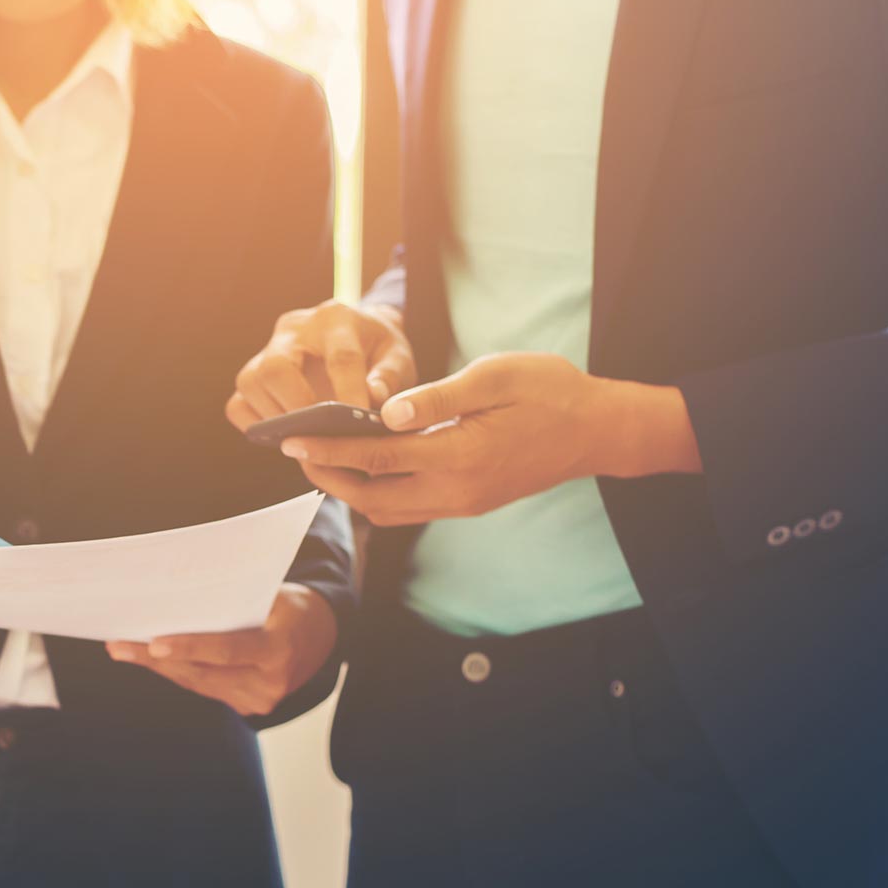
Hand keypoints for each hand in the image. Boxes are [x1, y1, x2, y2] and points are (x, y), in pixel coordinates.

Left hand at [106, 584, 337, 716]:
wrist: (322, 638)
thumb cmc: (291, 607)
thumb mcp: (273, 597)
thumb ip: (234, 604)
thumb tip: (178, 604)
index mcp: (279, 650)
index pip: (229, 650)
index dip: (190, 647)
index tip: (153, 644)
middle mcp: (269, 683)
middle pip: (203, 671)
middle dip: (156, 658)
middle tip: (118, 644)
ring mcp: (258, 701)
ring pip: (197, 682)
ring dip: (158, 666)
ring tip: (122, 648)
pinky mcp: (248, 707)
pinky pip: (205, 687)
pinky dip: (176, 671)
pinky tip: (148, 658)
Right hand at [228, 300, 418, 430]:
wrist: (357, 337)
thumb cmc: (378, 350)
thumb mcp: (397, 356)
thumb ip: (390, 378)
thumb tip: (372, 402)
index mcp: (334, 318)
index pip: (339, 357)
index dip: (350, 394)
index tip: (360, 426)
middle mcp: (292, 329)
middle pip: (276, 367)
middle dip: (297, 408)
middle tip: (320, 438)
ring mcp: (266, 351)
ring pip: (251, 385)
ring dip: (275, 420)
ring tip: (305, 443)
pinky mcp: (252, 376)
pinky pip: (239, 405)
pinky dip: (257, 427)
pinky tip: (285, 440)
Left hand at [276, 353, 698, 525]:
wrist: (597, 431)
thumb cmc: (548, 392)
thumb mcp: (495, 377)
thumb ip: (437, 397)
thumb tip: (383, 413)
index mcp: (460, 455)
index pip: (376, 458)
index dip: (327, 449)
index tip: (289, 440)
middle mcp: (456, 491)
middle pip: (370, 495)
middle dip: (327, 476)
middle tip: (295, 451)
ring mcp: (461, 504)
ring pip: (386, 510)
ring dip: (349, 489)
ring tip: (321, 458)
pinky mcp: (466, 505)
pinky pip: (407, 509)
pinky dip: (377, 492)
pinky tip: (364, 465)